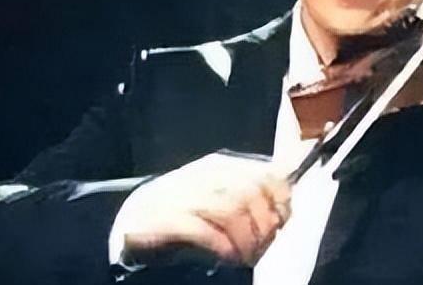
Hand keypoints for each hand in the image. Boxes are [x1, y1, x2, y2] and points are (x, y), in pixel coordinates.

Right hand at [119, 152, 291, 267]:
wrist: (136, 218)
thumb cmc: (186, 211)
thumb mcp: (222, 198)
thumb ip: (252, 197)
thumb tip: (285, 207)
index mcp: (221, 166)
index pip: (265, 174)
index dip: (281, 200)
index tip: (282, 222)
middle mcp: (203, 174)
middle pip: (250, 193)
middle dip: (263, 225)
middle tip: (262, 246)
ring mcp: (182, 193)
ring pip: (230, 209)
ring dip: (245, 239)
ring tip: (244, 256)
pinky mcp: (163, 217)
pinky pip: (201, 228)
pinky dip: (221, 245)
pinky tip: (227, 256)